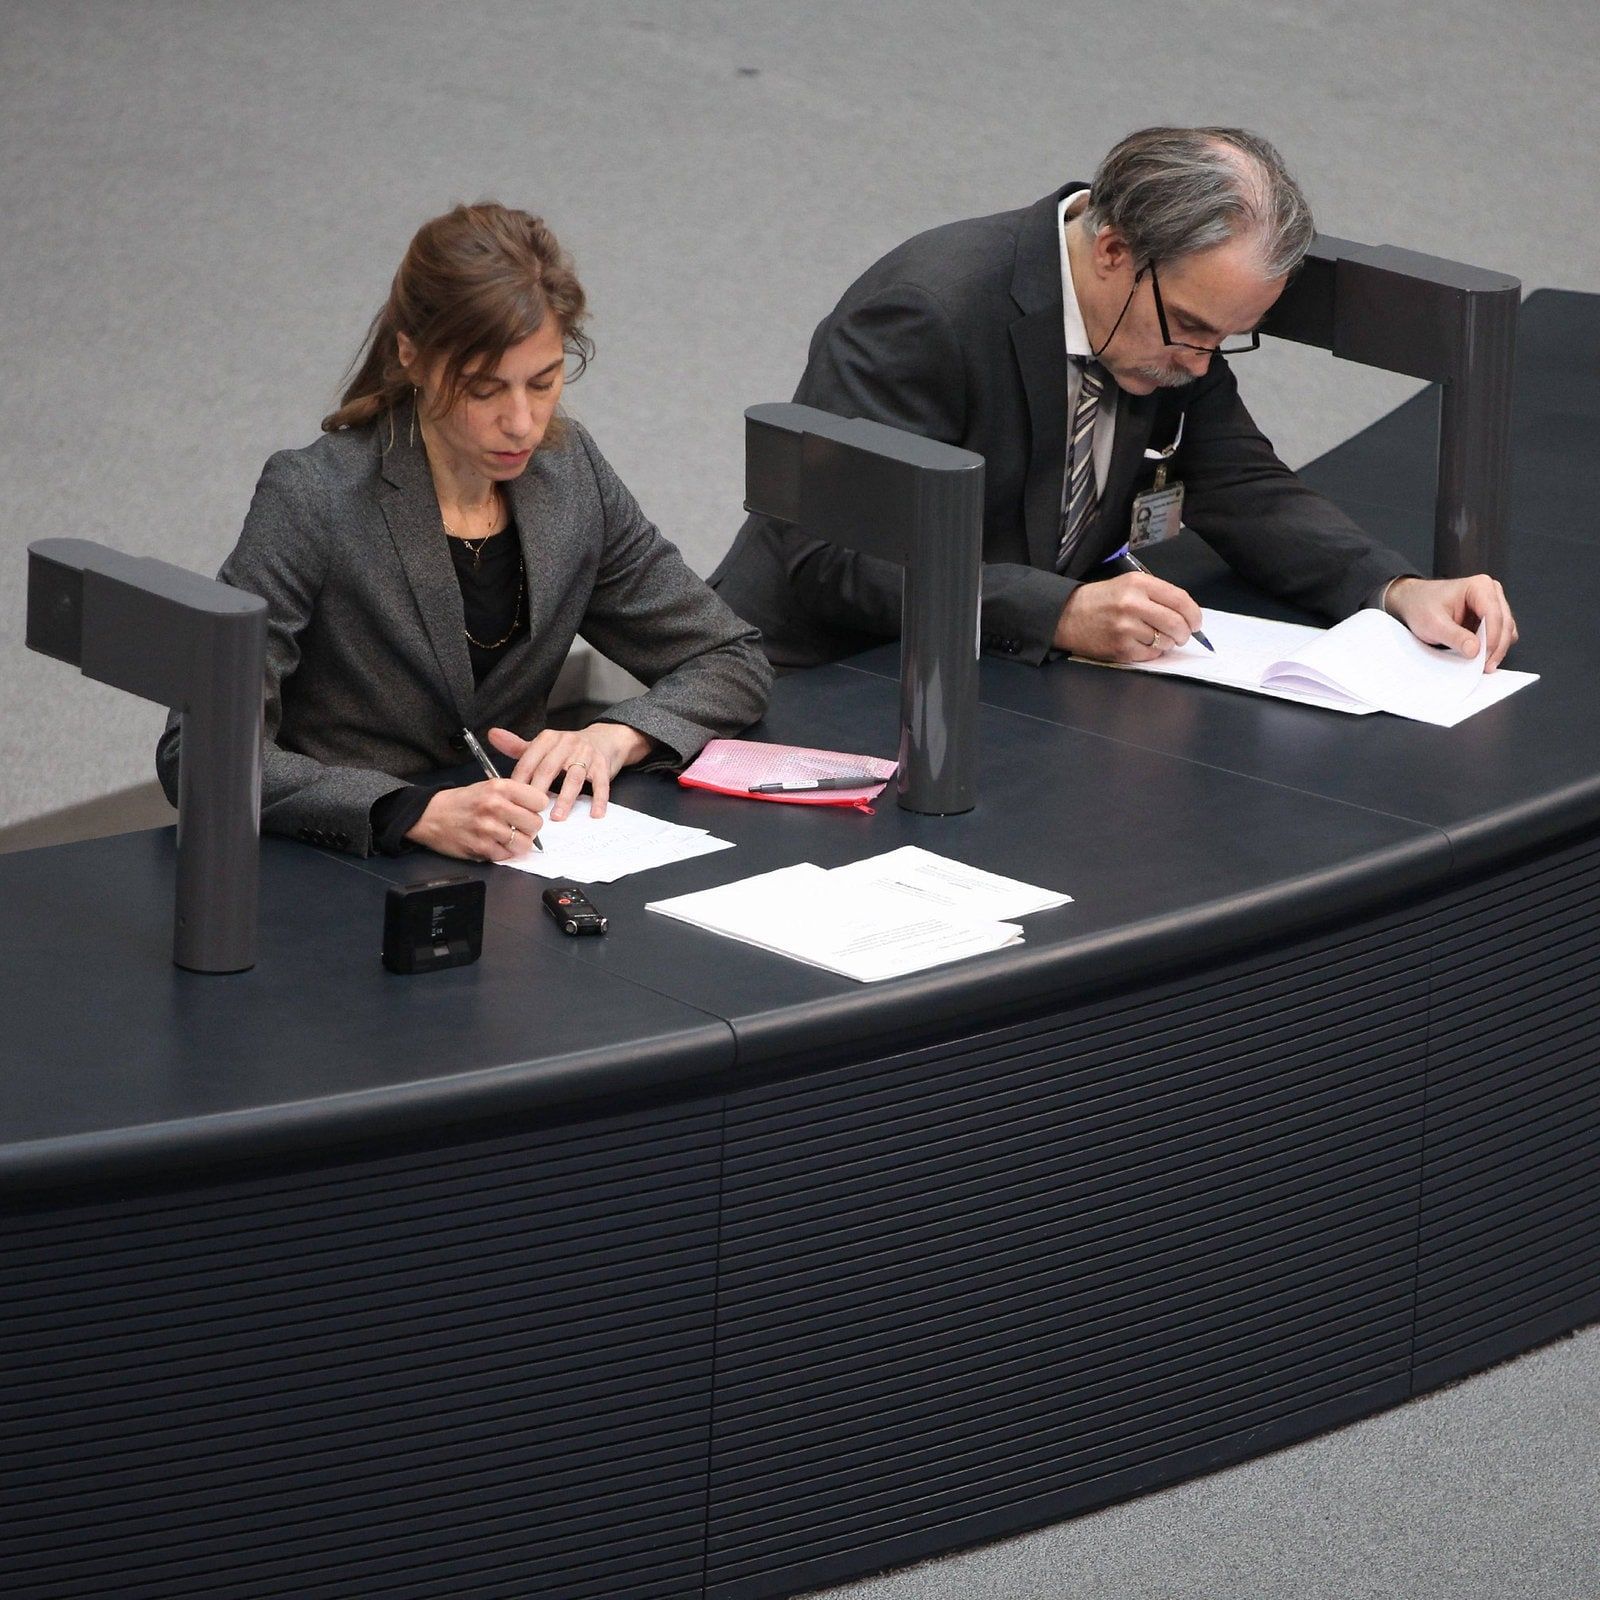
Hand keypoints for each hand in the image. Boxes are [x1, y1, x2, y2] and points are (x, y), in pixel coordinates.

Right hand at [406, 778, 545, 861]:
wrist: (430, 815)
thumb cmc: (462, 801)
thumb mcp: (489, 787)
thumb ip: (515, 795)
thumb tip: (540, 809)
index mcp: (500, 787)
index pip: (540, 801)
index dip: (535, 808)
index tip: (528, 810)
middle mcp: (496, 806)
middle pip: (536, 824)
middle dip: (529, 828)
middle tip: (517, 826)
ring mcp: (488, 828)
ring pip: (525, 843)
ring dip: (518, 843)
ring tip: (507, 837)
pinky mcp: (481, 847)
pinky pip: (507, 856)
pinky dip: (503, 853)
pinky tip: (493, 844)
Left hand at [487, 721, 652, 819]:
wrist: (604, 739)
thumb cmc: (567, 748)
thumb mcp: (543, 745)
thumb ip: (517, 745)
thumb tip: (492, 735)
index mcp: (548, 738)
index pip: (529, 760)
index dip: (520, 780)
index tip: (511, 800)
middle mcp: (567, 743)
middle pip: (549, 768)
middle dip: (538, 791)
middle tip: (530, 813)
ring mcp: (587, 754)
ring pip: (574, 777)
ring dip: (566, 799)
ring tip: (557, 817)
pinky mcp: (603, 766)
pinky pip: (600, 784)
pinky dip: (598, 800)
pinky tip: (594, 814)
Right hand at [1053, 572, 1202, 660]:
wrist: (1066, 615)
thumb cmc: (1101, 600)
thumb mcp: (1128, 585)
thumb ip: (1157, 596)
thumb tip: (1187, 616)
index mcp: (1138, 584)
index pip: (1180, 599)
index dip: (1194, 614)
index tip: (1196, 622)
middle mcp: (1133, 604)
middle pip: (1177, 623)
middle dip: (1185, 633)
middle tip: (1182, 635)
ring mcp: (1126, 628)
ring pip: (1165, 641)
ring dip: (1167, 643)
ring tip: (1155, 637)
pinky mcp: (1120, 648)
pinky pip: (1150, 654)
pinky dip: (1151, 652)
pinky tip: (1140, 644)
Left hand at [1384, 575, 1518, 671]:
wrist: (1413, 603)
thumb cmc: (1421, 607)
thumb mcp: (1433, 624)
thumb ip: (1455, 637)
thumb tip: (1475, 650)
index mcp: (1479, 586)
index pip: (1494, 614)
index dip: (1492, 637)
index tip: (1484, 657)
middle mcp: (1491, 592)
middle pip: (1504, 623)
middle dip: (1497, 646)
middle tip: (1486, 666)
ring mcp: (1493, 605)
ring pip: (1506, 630)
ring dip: (1498, 648)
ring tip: (1484, 664)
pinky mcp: (1491, 618)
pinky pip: (1501, 634)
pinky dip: (1494, 647)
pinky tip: (1483, 657)